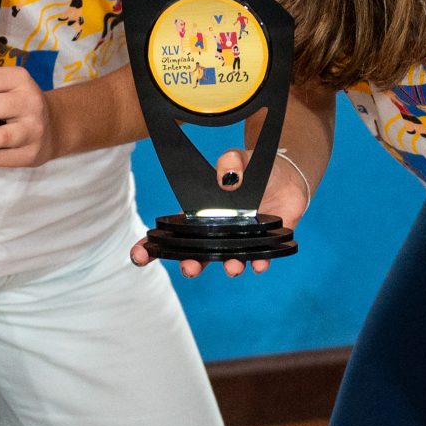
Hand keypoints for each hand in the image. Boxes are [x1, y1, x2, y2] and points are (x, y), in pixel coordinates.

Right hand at [132, 146, 310, 277]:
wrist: (287, 174)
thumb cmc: (253, 168)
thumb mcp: (238, 157)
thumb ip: (230, 161)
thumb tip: (227, 178)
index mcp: (202, 213)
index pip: (173, 233)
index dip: (153, 246)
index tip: (138, 256)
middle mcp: (219, 232)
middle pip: (198, 254)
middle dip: (190, 265)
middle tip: (189, 268)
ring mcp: (241, 239)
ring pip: (229, 260)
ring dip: (228, 266)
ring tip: (230, 267)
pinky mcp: (266, 242)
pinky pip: (260, 257)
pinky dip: (259, 262)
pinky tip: (258, 264)